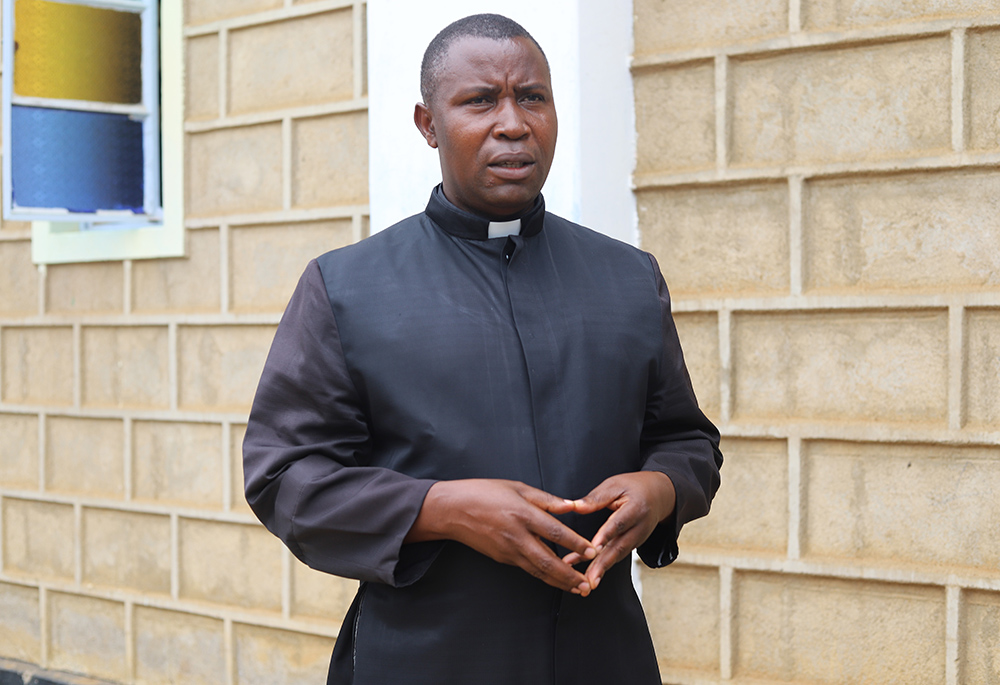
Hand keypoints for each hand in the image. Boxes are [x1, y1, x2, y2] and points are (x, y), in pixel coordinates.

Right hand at [405, 479, 598, 594]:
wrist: (451, 510)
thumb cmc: (483, 492)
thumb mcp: (517, 487)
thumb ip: (546, 499)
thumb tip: (571, 505)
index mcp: (522, 513)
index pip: (555, 532)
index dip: (576, 543)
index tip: (592, 551)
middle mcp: (516, 535)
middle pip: (548, 560)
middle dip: (570, 574)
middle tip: (587, 584)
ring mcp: (508, 550)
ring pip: (538, 570)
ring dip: (559, 581)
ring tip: (577, 588)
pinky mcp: (502, 558)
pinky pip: (527, 568)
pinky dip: (543, 576)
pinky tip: (555, 578)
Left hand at [562, 472, 675, 589]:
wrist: (660, 495)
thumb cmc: (635, 487)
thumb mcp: (616, 485)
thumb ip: (596, 498)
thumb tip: (575, 506)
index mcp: (636, 508)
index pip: (618, 523)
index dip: (606, 536)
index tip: (594, 548)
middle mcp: (639, 527)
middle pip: (620, 547)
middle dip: (603, 565)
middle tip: (589, 580)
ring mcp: (638, 538)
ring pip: (618, 556)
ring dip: (602, 570)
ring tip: (587, 584)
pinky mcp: (634, 544)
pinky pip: (617, 556)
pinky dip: (603, 566)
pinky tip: (588, 574)